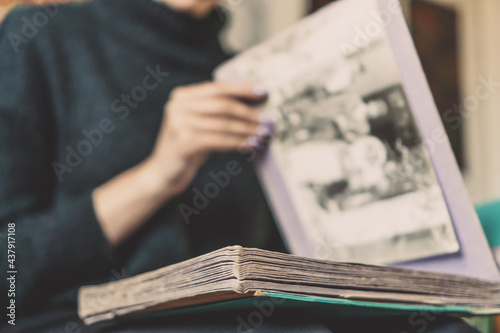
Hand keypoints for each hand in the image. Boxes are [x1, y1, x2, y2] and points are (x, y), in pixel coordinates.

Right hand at [145, 81, 269, 196]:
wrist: (163, 174)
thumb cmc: (188, 148)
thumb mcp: (200, 125)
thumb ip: (217, 113)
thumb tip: (255, 106)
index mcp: (182, 96)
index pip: (217, 88)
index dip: (242, 89)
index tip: (264, 92)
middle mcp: (177, 106)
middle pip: (222, 105)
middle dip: (249, 113)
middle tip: (269, 120)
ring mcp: (178, 123)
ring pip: (223, 124)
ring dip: (247, 130)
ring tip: (264, 135)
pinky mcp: (183, 142)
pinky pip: (219, 140)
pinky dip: (238, 143)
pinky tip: (251, 146)